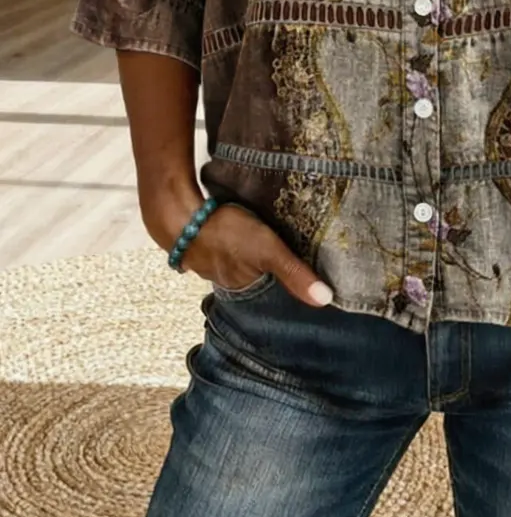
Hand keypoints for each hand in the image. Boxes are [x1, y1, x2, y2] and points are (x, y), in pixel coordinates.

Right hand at [144, 194, 333, 307]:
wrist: (178, 216)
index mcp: (244, 287)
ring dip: (250, 256)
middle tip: (291, 255)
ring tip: (268, 244)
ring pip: (239, 262)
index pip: (272, 293)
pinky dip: (233, 243)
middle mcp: (226, 280)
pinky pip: (223, 246)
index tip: (306, 276)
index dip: (287, 284)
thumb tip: (326, 300)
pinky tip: (240, 232)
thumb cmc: (226, 234)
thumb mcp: (268, 251)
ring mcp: (210, 262)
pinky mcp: (202, 242)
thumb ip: (295, 273)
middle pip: (255, 278)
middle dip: (270, 271)